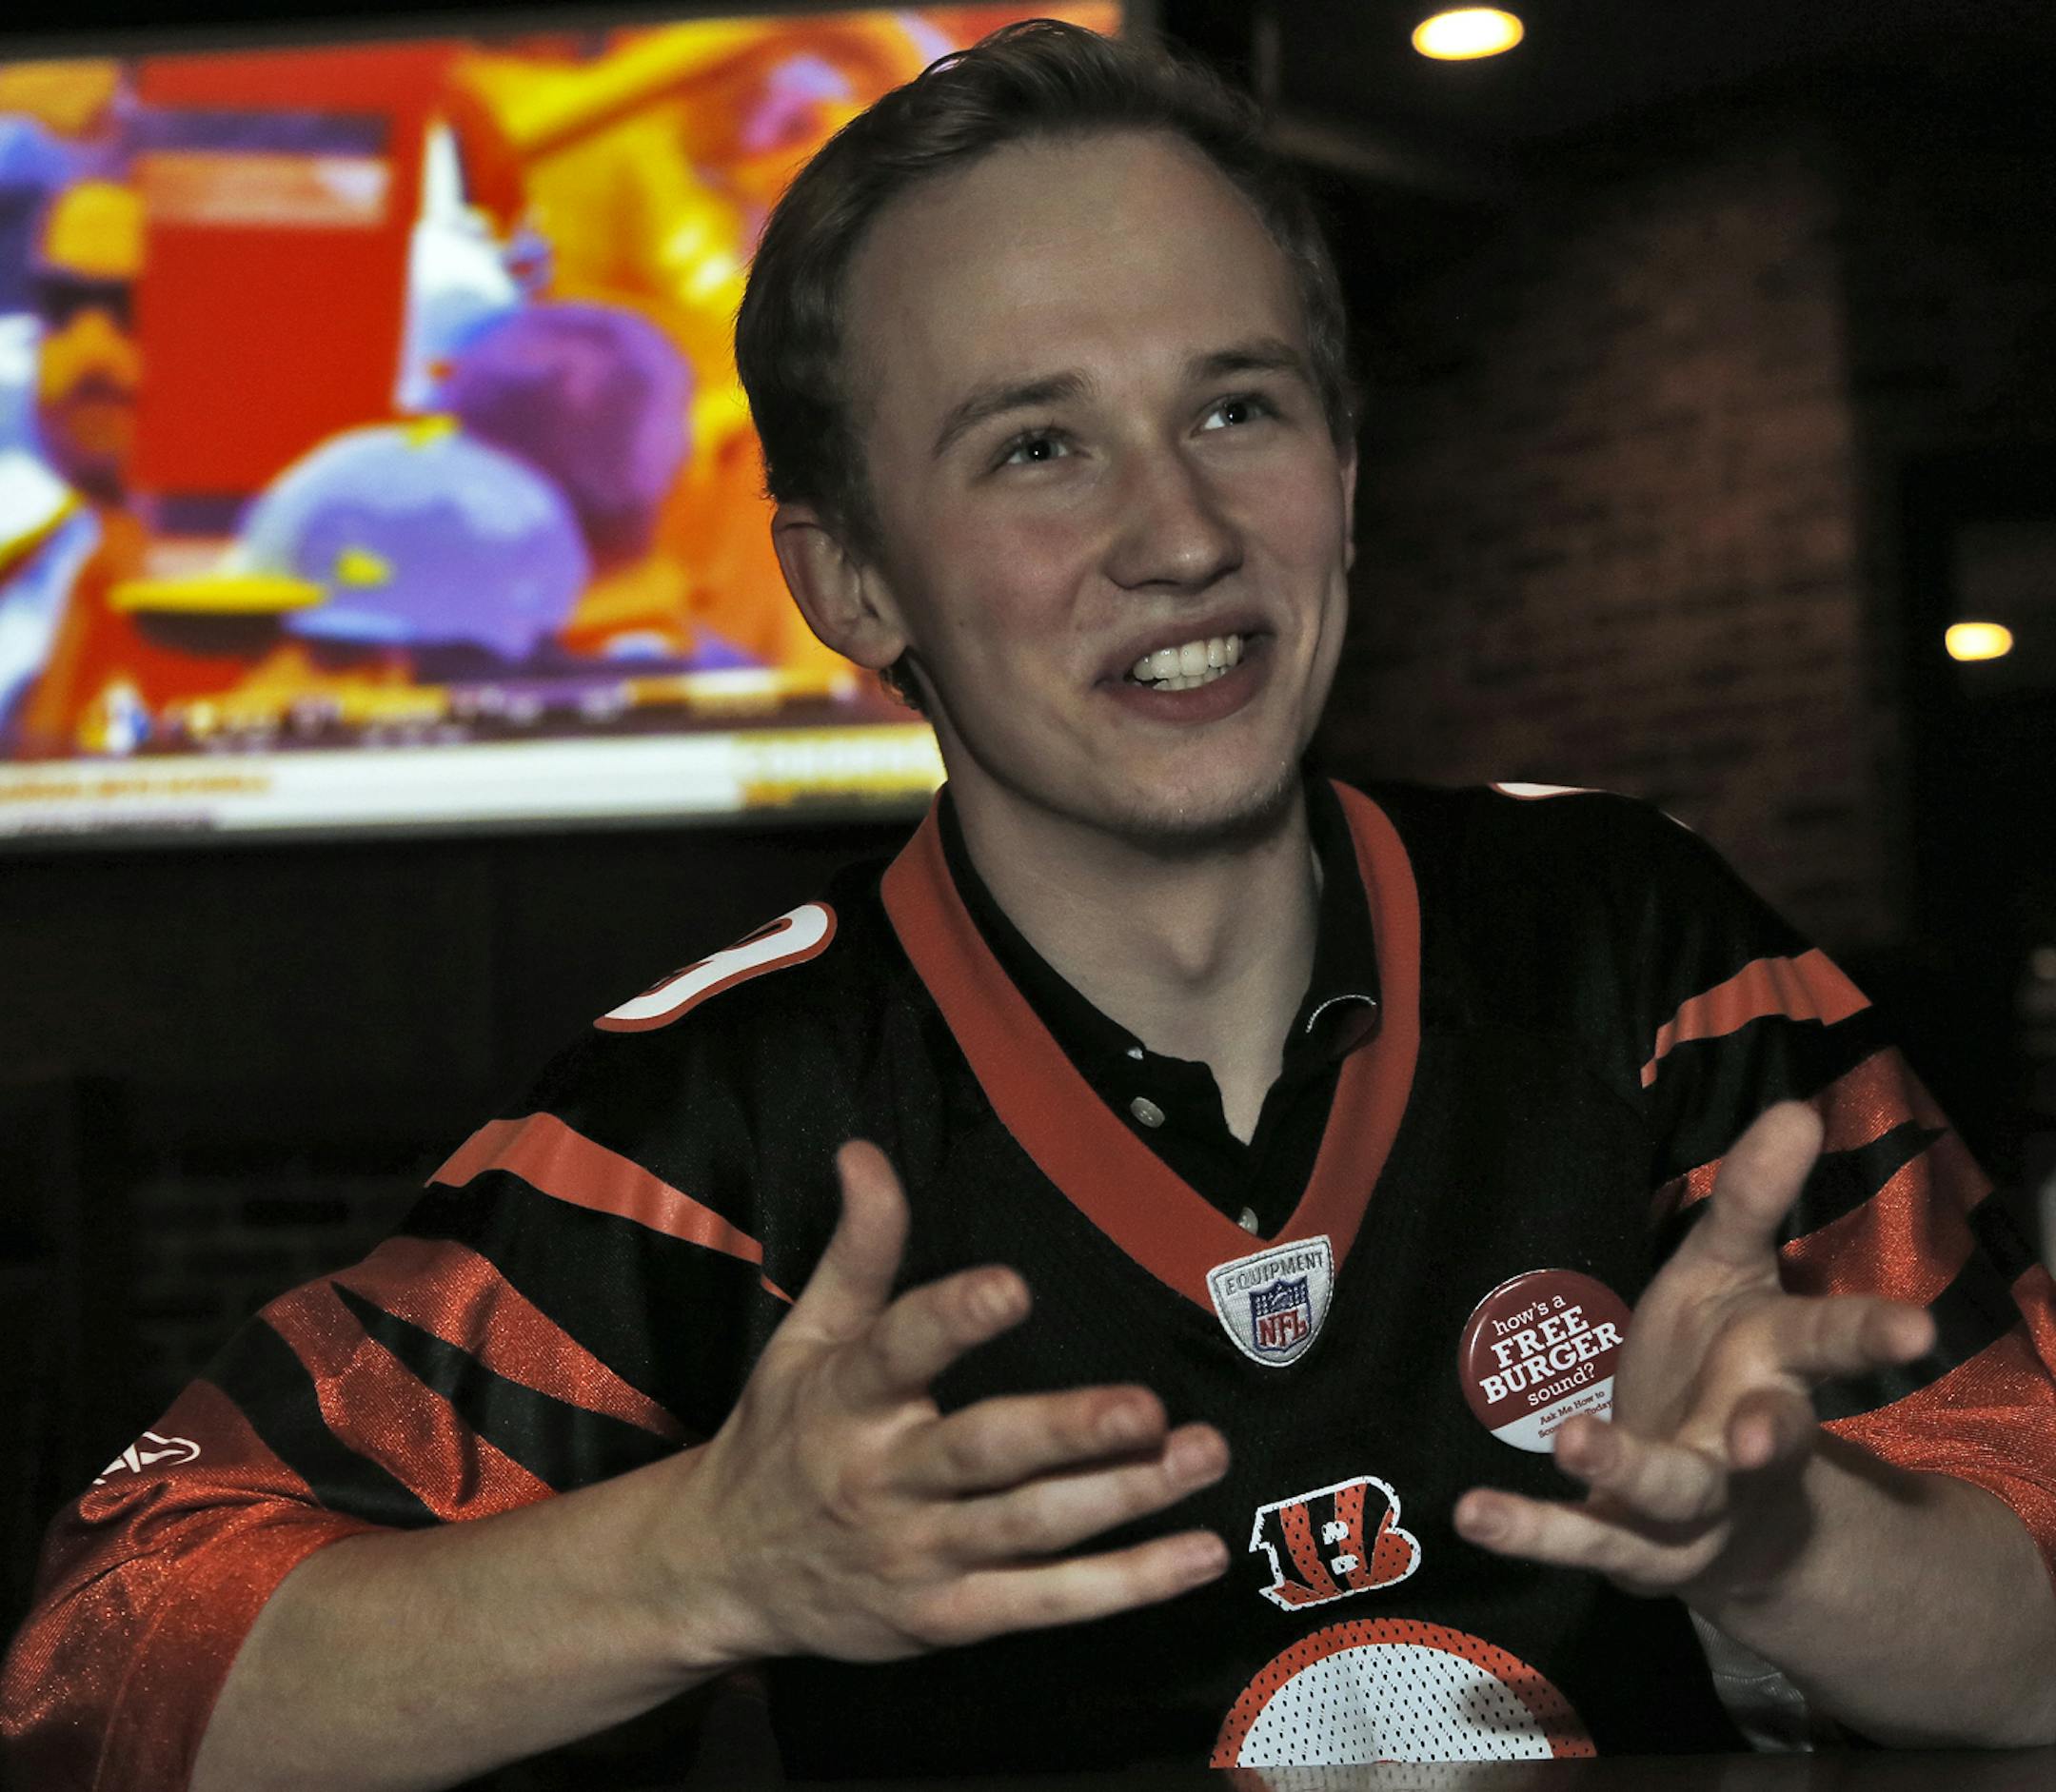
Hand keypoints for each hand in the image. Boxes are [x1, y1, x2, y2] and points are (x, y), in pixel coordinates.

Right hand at [657, 1140, 1229, 1666]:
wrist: (725, 1573)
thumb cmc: (782, 1436)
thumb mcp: (805, 1337)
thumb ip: (856, 1249)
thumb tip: (865, 1150)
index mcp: (846, 1399)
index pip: (899, 1349)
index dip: (952, 1318)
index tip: (1012, 1287)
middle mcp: (883, 1477)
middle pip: (983, 1455)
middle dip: (1067, 1432)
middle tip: (1146, 1408)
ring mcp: (920, 1554)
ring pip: (1030, 1529)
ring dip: (1123, 1497)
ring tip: (1202, 1456)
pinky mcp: (950, 1616)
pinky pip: (1045, 1603)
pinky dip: (1124, 1585)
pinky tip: (1196, 1556)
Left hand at [1452, 1102, 1934, 1604]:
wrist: (1724, 1515)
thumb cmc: (1723, 1368)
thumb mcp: (1730, 1274)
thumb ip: (1753, 1199)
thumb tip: (1799, 1107)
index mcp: (1778, 1369)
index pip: (1829, 1342)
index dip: (1871, 1335)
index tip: (1915, 1331)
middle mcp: (1748, 1446)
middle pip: (1774, 1438)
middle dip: (1777, 1437)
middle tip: (1768, 1433)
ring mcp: (1694, 1507)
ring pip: (1672, 1492)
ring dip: (1627, 1466)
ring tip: (1574, 1440)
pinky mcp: (1631, 1544)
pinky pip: (1580, 1538)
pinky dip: (1530, 1530)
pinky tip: (1473, 1513)